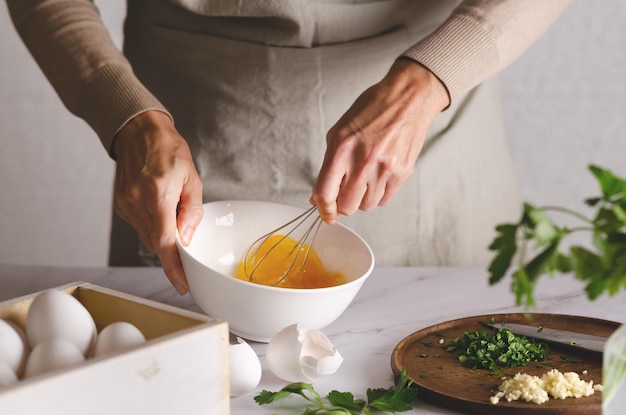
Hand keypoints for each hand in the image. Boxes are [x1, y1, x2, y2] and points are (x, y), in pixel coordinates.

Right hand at [112, 110, 202, 293]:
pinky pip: (141, 227)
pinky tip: (159, 210)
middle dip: (174, 252)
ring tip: (173, 214)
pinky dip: (154, 227)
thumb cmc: (169, 151)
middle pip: (157, 243)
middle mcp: (137, 201)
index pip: (165, 241)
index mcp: (157, 193)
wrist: (138, 133)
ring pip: (148, 238)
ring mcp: (125, 204)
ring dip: (164, 237)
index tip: (182, 284)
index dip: (174, 267)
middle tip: (188, 248)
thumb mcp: (191, 178)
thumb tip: (187, 240)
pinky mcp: (120, 206)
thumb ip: (191, 212)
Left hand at [311, 58, 449, 223]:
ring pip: (366, 206)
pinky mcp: (402, 173)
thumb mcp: (339, 133)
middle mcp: (363, 162)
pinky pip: (384, 200)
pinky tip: (378, 176)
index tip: (325, 213)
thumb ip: (327, 166)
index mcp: (341, 149)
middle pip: (347, 207)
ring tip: (364, 178)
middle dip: (342, 204)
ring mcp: (384, 169)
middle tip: (345, 192)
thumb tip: (317, 197)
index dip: (323, 209)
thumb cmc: (371, 111)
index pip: (325, 193)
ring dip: (361, 198)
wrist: (407, 99)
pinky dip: (378, 194)